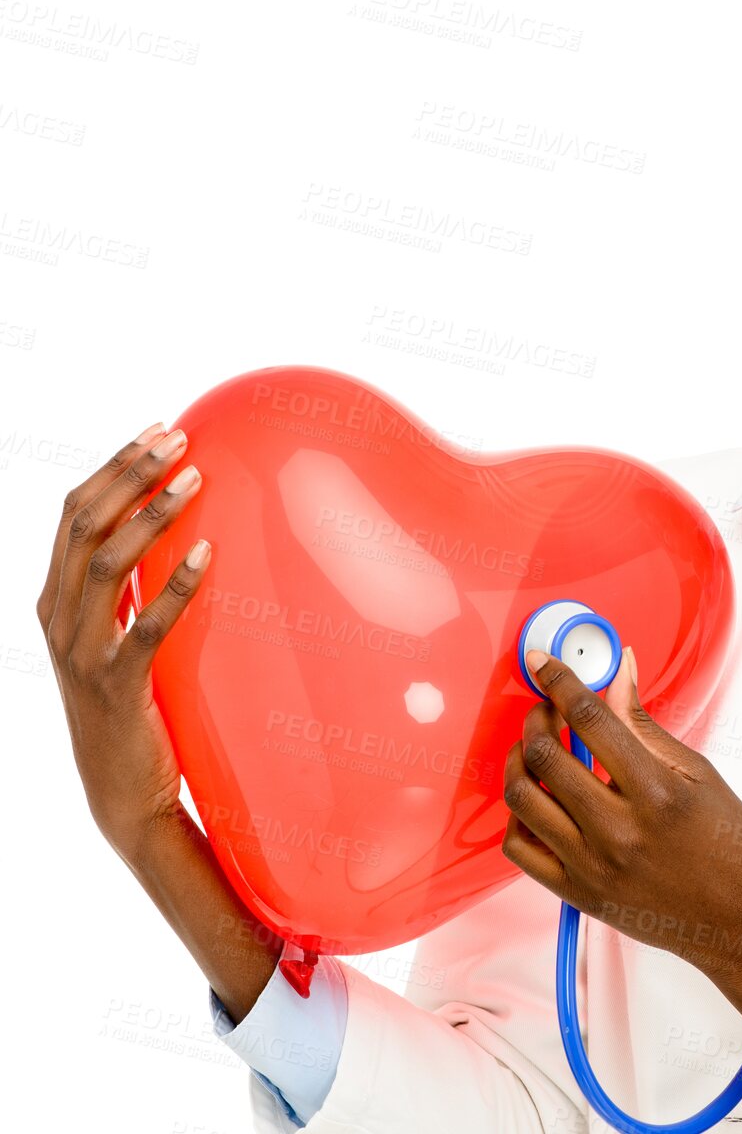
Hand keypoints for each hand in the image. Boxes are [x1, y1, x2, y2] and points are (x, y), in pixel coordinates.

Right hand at [36, 423, 211, 866]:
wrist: (122, 790)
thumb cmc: (131, 704)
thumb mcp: (118, 636)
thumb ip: (129, 590)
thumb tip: (174, 531)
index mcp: (56, 600)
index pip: (73, 514)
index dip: (114, 467)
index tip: (157, 430)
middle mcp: (59, 619)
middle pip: (85, 525)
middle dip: (131, 473)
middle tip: (179, 439)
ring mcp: (83, 653)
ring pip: (108, 563)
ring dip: (152, 513)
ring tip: (195, 478)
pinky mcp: (119, 685)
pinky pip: (146, 626)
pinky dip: (176, 585)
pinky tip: (206, 553)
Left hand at [502, 646, 741, 980]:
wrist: (737, 922)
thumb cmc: (728, 845)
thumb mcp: (698, 773)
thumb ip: (645, 725)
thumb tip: (618, 673)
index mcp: (655, 793)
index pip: (592, 719)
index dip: (561, 681)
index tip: (545, 661)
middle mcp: (618, 831)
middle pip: (547, 755)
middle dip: (538, 716)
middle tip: (547, 707)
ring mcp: (592, 866)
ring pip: (523, 799)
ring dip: (520, 760)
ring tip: (535, 747)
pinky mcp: (576, 895)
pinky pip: (520, 849)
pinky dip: (517, 814)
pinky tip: (537, 797)